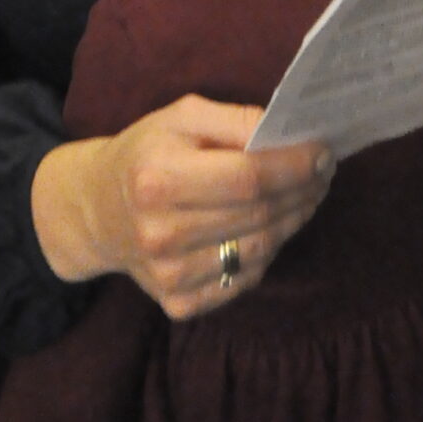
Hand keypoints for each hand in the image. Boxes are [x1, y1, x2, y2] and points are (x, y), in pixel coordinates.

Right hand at [32, 97, 332, 321]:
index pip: (248, 179)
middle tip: (323, 170)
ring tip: (307, 193)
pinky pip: (245, 279)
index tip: (325, 151)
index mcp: (156, 180)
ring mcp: (169, 277)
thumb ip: (235, 119)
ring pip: (260, 249)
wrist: (97, 211)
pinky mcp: (179, 304)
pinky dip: (269, 250)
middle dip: (303, 190)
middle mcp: (160, 235)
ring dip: (294, 219)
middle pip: (259, 216)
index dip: (295, 167)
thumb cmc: (146, 153)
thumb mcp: (181, 117)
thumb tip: (288, 135)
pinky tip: (272, 225)